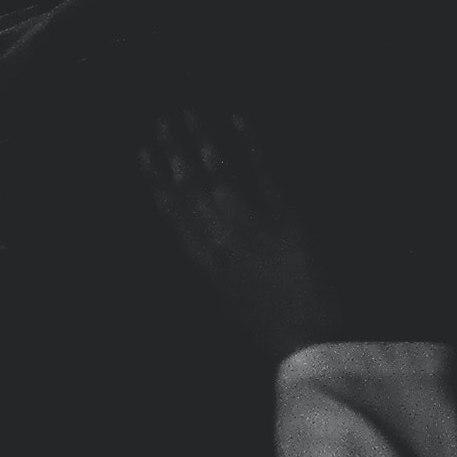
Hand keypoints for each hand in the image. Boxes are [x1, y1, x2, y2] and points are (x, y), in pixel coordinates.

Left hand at [0, 0, 154, 263]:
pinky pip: (16, 29)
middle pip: (68, 18)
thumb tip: (11, 225)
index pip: (61, 31)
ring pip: (43, 20)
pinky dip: (56, 29)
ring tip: (144, 14)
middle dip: (122, 6)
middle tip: (181, 11)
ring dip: (91, 16)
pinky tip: (73, 41)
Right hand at [140, 107, 347, 355]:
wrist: (315, 346)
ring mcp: (253, 226)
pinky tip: (236, 118)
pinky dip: (249, 143)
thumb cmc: (277, 334)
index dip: (156, 180)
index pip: (174, 214)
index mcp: (206, 266)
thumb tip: (201, 245)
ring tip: (188, 111)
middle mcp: (222, 242)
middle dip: (173, 150)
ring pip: (219, 174)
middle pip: (190, 187)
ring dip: (202, 138)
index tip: (142, 153)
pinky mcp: (287, 217)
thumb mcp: (234, 308)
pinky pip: (263, 171)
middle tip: (160, 118)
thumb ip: (217, 273)